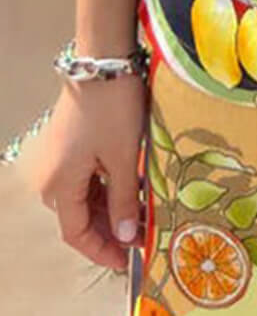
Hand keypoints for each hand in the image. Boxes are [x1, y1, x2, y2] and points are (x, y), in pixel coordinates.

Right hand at [31, 75, 148, 273]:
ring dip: (108, 208)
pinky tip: (129, 189)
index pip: (76, 233)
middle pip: (77, 216)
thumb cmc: (113, 108)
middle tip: (140, 238)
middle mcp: (50, 176)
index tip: (128, 260)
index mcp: (58, 185)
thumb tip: (127, 236)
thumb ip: (124, 200)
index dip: (102, 250)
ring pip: (82, 196)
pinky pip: (84, 177)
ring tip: (140, 216)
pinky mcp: (68, 143)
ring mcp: (57, 158)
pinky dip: (104, 187)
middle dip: (108, 230)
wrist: (103, 60)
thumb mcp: (124, 158)